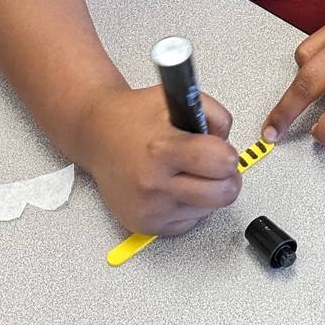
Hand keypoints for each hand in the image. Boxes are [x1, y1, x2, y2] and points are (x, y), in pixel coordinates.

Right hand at [82, 85, 240, 234]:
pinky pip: (189, 223)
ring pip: (209, 210)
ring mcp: (149, 208)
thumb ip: (211, 114)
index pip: (221, 162)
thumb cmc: (133, 118)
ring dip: (205, 193)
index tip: (219, 151)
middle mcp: (153, 183)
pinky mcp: (145, 225)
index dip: (227, 154)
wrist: (96, 136)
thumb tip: (228, 142)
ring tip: (184, 174)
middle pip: (223, 194)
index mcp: (161, 149)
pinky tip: (172, 188)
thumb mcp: (173, 99)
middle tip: (214, 167)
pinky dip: (188, 207)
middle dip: (226, 178)